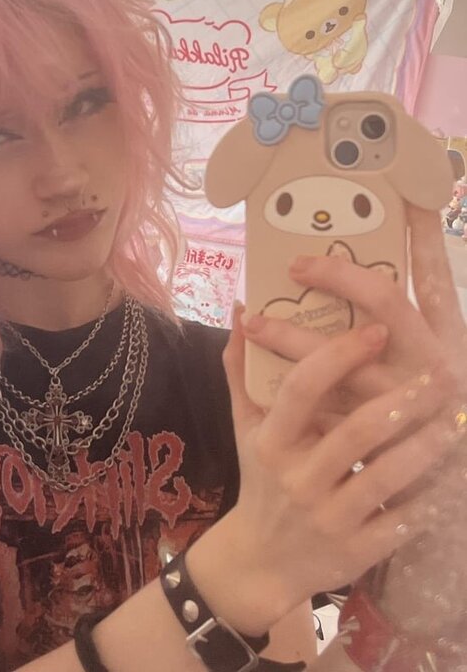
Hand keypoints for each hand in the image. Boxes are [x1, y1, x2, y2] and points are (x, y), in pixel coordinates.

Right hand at [216, 309, 457, 625]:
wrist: (261, 561)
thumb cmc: (260, 478)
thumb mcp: (244, 426)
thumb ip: (241, 368)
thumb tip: (243, 309)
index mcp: (271, 441)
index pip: (302, 389)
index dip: (338, 356)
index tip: (376, 330)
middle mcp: (297, 478)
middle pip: (355, 431)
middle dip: (402, 399)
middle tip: (441, 372)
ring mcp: (328, 517)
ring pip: (385, 475)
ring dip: (427, 446)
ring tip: (457, 418)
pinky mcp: (356, 550)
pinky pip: (402, 522)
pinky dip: (431, 500)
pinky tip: (456, 477)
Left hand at [240, 205, 465, 421]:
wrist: (446, 507)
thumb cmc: (428, 418)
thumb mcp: (428, 366)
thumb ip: (397, 322)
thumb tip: (355, 267)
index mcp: (449, 339)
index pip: (435, 276)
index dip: (423, 234)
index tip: (405, 194)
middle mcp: (435, 363)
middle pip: (385, 298)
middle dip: (338, 272)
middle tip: (296, 261)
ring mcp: (406, 401)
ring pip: (339, 355)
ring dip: (289, 336)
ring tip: (253, 323)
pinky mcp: (377, 440)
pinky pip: (321, 406)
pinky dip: (288, 389)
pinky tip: (260, 376)